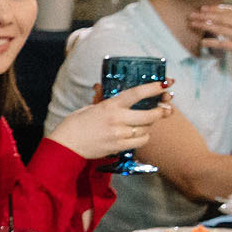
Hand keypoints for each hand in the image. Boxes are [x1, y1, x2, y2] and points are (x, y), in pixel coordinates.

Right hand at [50, 76, 171, 160]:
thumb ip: (105, 102)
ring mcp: (118, 134)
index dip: (153, 88)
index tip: (165, 84)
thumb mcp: (89, 108)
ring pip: (147, 129)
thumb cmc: (75, 125)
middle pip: (150, 115)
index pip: (137, 94)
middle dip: (161, 111)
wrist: (65, 146)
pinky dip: (143, 137)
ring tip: (147, 122)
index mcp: (109, 106)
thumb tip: (109, 92)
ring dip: (150, 125)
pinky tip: (139, 134)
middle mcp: (116, 119)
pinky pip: (140, 141)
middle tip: (165, 109)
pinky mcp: (118, 147)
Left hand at [187, 4, 231, 69]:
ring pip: (221, 29)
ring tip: (193, 25)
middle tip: (192, 15)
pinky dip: (213, 43)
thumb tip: (230, 16)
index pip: (229, 11)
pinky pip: (225, 44)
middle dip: (205, 16)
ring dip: (205, 26)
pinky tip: (203, 43)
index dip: (215, 9)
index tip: (203, 8)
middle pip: (222, 18)